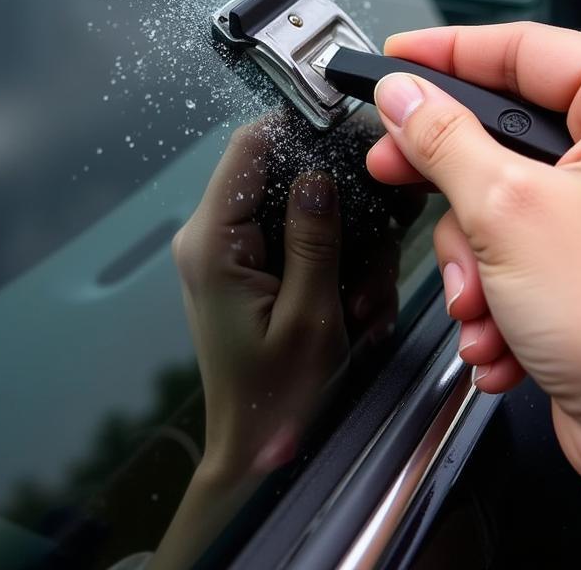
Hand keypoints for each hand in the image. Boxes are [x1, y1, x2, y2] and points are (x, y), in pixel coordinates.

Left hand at [172, 122, 348, 482]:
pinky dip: (330, 266)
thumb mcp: (311, 318)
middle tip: (370, 276)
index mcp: (214, 241)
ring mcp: (227, 251)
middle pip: (282, 178)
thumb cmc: (279, 399)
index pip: (248, 148)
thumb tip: (317, 173)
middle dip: (338, 216)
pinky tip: (353, 310)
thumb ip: (314, 238)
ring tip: (361, 310)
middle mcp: (210, 236)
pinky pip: (294, 241)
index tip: (351, 135)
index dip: (297, 127)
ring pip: (298, 211)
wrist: (254, 452)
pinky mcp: (244, 267)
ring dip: (343, 252)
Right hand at [366, 22, 580, 568]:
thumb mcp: (506, 209)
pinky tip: (500, 328)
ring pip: (497, 190)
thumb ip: (441, 138)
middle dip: (449, 177)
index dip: (445, 53)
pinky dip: (493, 284)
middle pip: (502, 124)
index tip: (393, 60)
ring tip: (480, 298)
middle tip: (398, 169)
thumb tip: (402, 96)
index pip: (522, 46)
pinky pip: (512, 239)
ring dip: (471, 254)